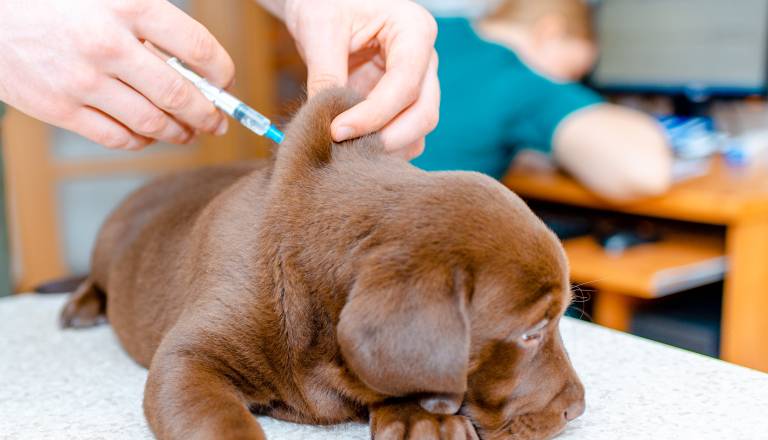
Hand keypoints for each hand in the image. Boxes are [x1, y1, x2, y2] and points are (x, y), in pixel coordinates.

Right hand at [0, 0, 234, 149]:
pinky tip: (149, 134)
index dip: (223, 74)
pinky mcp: (58, 108)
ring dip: (180, 132)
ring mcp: (81, 80)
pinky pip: (118, 138)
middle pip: (180, 95)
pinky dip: (142, 141)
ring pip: (153, 123)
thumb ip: (154, 24)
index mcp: (128, 5)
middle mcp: (107, 44)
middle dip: (208, 115)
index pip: (199, 49)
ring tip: (188, 131)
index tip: (226, 85)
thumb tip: (201, 68)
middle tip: (217, 122)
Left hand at [281, 0, 439, 158]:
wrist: (324, 4)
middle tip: (346, 151)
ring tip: (347, 152)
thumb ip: (326, 75)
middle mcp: (425, 58)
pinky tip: (354, 149)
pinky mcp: (403, 102)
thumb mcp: (320, 29)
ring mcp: (418, 82)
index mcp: (414, 30)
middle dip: (388, 138)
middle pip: (423, 112)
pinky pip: (405, 135)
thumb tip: (326, 125)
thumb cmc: (325, 3)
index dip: (374, 115)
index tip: (337, 131)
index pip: (405, 84)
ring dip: (388, 147)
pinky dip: (383, 147)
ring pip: (419, 129)